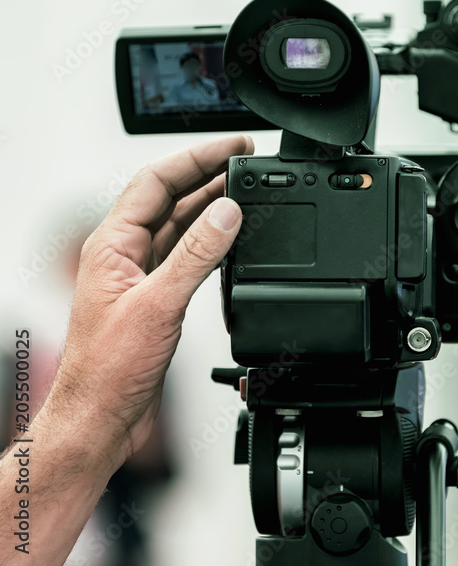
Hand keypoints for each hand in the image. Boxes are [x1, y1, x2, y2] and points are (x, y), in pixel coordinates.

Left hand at [46, 135, 252, 468]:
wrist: (101, 417)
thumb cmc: (109, 368)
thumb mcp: (160, 304)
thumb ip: (197, 254)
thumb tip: (227, 212)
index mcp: (112, 244)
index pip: (156, 181)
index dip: (197, 158)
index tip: (234, 148)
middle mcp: (124, 254)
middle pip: (170, 197)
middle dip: (209, 175)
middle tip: (248, 161)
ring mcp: (140, 276)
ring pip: (181, 226)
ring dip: (213, 206)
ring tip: (248, 189)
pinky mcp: (156, 298)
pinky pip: (188, 255)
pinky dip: (214, 242)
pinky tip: (234, 239)